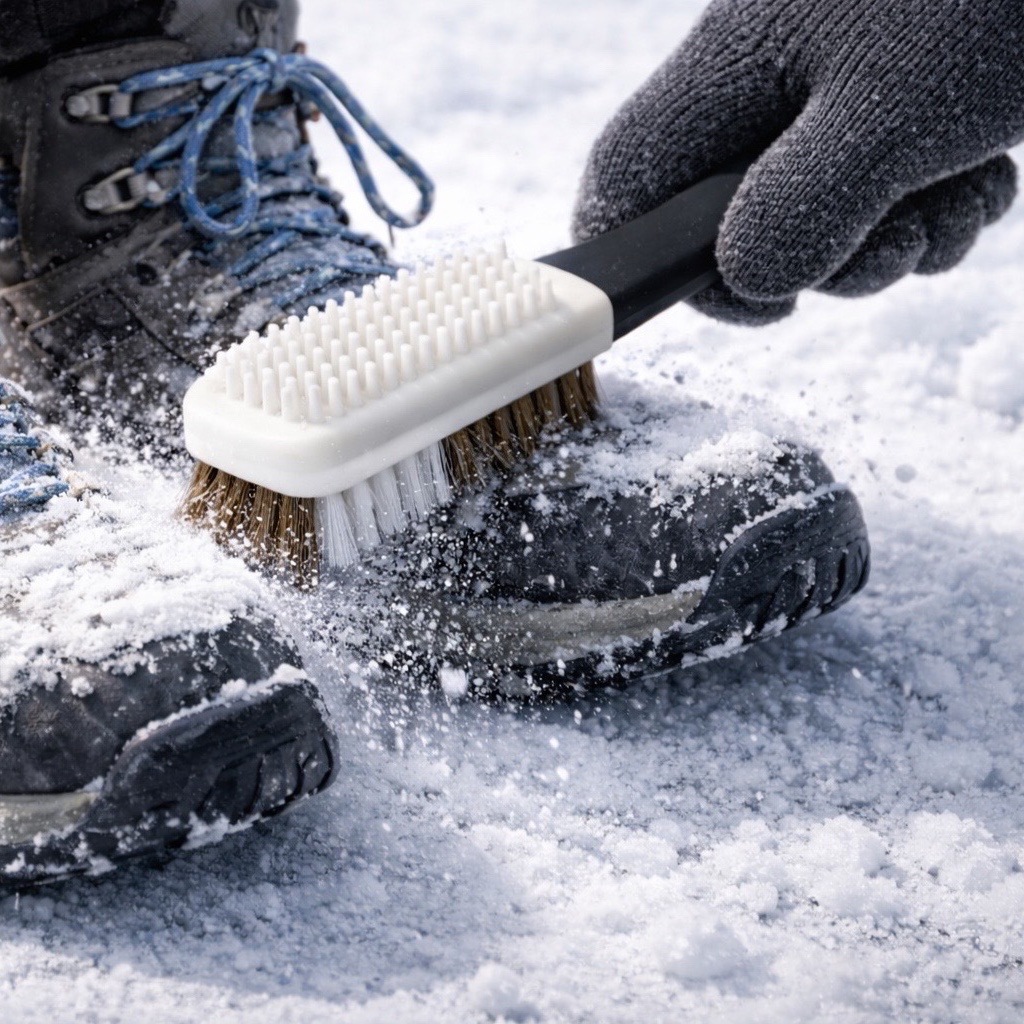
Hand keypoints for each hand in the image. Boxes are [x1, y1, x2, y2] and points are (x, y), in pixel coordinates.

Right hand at [573, 0, 1023, 324]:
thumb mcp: (894, 115)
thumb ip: (800, 210)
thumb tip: (752, 281)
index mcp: (731, 70)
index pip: (626, 178)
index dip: (658, 261)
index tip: (759, 299)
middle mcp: (765, 83)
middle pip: (735, 220)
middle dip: (824, 265)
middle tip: (897, 248)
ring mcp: (826, 91)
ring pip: (817, 217)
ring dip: (892, 245)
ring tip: (960, 203)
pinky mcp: (886, 102)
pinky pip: (877, 194)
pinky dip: (927, 211)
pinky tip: (981, 180)